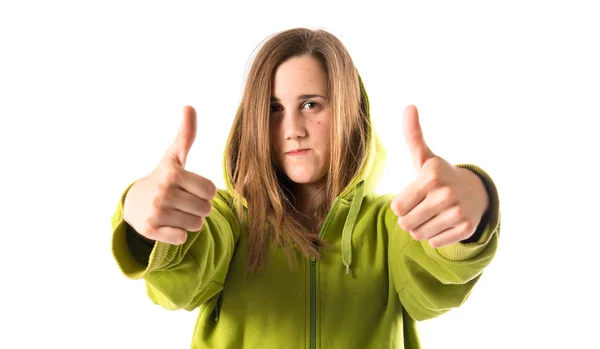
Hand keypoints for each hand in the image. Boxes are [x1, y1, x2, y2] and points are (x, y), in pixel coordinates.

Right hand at [123, 106, 216, 244]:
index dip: (204, 191)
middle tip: (182, 201)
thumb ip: (186, 134)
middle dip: (198, 207)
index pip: (210, 190)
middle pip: (205, 209)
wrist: (134, 202)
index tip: (190, 187)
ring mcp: (156, 212)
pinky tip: (168, 224)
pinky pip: (182, 237)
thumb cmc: (163, 178)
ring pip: (196, 225)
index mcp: (173, 173)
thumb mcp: (174, 156)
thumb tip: (189, 106)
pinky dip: (178, 233)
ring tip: (175, 212)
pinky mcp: (151, 230)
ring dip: (190, 220)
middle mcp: (163, 192)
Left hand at [390, 105, 488, 247]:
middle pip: (406, 223)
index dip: (401, 204)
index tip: (413, 196)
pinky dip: (435, 237)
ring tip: (432, 215)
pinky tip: (444, 222)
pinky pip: (435, 243)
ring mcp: (458, 212)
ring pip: (419, 235)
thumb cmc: (440, 176)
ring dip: (421, 228)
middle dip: (409, 218)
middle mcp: (446, 195)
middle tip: (422, 207)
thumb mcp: (424, 157)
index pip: (397, 207)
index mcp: (431, 177)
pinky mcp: (466, 228)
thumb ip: (412, 135)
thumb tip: (408, 106)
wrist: (476, 192)